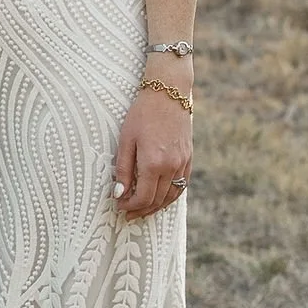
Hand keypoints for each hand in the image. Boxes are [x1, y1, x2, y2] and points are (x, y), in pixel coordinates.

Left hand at [112, 86, 192, 220]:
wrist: (168, 94)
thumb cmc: (142, 114)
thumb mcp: (126, 139)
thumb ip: (123, 169)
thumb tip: (119, 193)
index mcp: (154, 163)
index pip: (143, 197)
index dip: (130, 205)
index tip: (119, 205)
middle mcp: (171, 167)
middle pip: (157, 200)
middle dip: (141, 210)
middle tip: (127, 214)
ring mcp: (182, 163)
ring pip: (171, 196)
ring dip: (156, 206)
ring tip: (142, 211)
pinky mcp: (188, 158)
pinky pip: (181, 185)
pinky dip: (171, 196)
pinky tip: (161, 198)